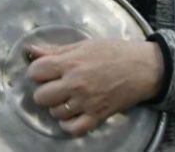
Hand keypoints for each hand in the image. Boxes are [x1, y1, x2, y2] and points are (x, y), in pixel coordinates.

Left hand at [27, 40, 163, 136]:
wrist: (143, 68)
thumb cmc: (114, 52)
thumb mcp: (83, 45)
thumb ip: (55, 50)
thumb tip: (30, 50)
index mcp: (70, 63)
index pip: (36, 72)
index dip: (37, 71)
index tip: (45, 71)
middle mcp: (76, 84)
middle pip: (41, 96)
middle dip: (44, 91)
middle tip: (54, 86)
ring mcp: (86, 102)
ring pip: (55, 113)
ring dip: (57, 107)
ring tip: (66, 99)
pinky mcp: (98, 115)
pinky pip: (74, 129)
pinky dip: (69, 125)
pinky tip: (71, 116)